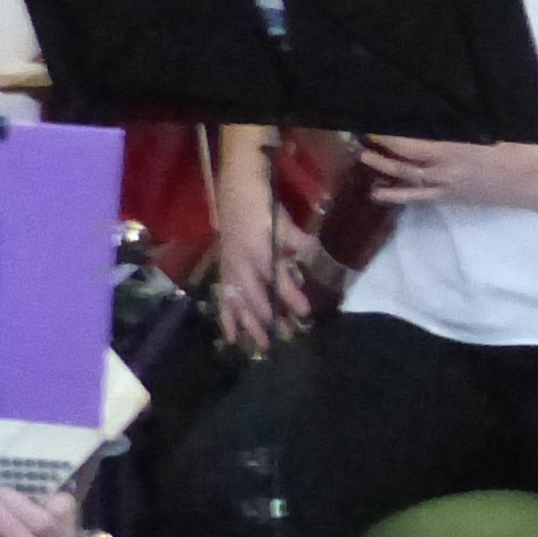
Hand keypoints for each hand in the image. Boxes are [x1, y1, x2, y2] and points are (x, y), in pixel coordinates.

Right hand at [214, 199, 311, 351]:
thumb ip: (298, 241)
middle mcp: (241, 264)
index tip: (305, 313)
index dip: (290, 296)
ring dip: (249, 325)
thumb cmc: (263, 205)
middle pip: (255, 299)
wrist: (236, 189)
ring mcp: (230, 268)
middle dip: (269, 321)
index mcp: (258, 251)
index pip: (276, 280)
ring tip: (260, 347)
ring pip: (238, 303)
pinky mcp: (224, 269)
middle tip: (285, 339)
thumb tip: (314, 256)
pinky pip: (223, 298)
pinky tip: (232, 337)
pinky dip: (227, 318)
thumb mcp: (284, 222)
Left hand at [361, 138, 537, 211]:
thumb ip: (460, 131)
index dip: (388, 139)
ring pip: (410, 187)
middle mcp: (445, 173)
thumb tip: (435, 124)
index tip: (371, 130)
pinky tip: (395, 196)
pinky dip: (407, 196)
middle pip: (403, 167)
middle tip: (361, 149)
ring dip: (387, 181)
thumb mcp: (489, 132)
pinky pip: (424, 199)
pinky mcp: (457, 200)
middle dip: (380, 159)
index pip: (409, 145)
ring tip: (369, 178)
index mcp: (453, 151)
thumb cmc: (522, 149)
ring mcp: (450, 190)